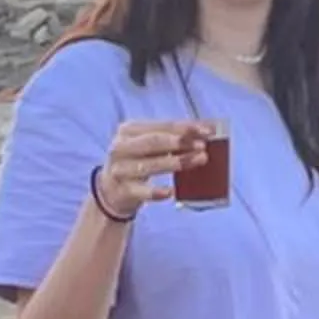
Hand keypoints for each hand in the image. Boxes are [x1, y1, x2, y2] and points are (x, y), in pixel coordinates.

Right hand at [95, 118, 209, 218]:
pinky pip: (141, 191)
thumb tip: (207, 131)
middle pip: (153, 142)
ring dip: (175, 163)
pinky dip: (156, 192)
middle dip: (180, 142)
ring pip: (148, 166)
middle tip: (202, 146)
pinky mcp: (122, 191)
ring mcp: (119, 170)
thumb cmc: (138, 162)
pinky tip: (171, 192)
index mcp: (128, 130)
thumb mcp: (149, 146)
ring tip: (198, 161)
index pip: (160, 126)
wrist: (112, 191)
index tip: (207, 131)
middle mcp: (120, 147)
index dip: (185, 127)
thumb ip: (173, 138)